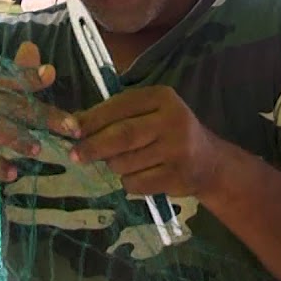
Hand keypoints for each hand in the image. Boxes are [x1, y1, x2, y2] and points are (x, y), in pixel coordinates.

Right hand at [0, 41, 76, 184]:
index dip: (31, 77)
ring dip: (19, 140)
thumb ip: (20, 80)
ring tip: (38, 150)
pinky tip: (13, 174)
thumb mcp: (1, 105)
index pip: (13, 81)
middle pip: (14, 107)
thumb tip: (32, 46)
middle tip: (72, 127)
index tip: (51, 74)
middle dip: (44, 117)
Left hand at [70, 85, 221, 197]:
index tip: (70, 129)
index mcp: (162, 97)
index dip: (92, 119)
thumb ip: (116, 114)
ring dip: (113, 166)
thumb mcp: (148, 112)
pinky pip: (136, 183)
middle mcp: (173, 121)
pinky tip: (138, 175)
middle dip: (93, 146)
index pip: (120, 106)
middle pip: (122, 135)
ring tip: (121, 162)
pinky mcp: (178, 177)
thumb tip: (74, 123)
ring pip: (125, 162)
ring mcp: (178, 150)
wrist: (210, 162)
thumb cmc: (167, 132)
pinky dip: (128, 182)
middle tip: (75, 155)